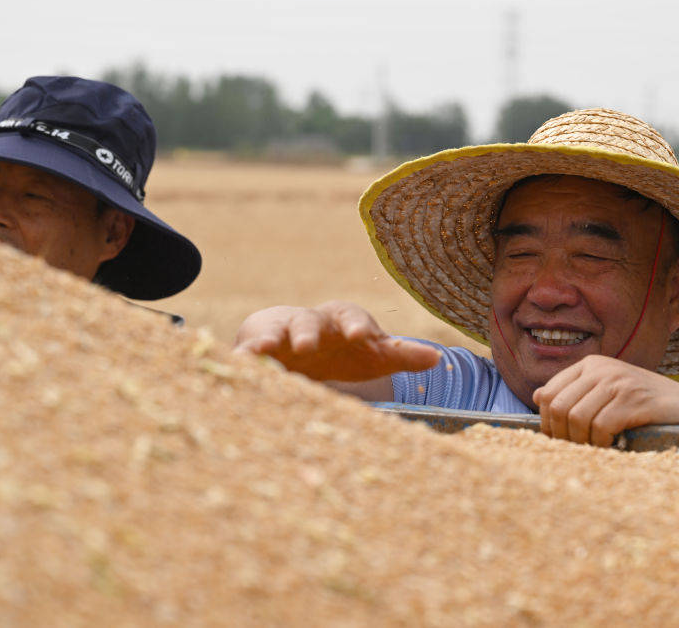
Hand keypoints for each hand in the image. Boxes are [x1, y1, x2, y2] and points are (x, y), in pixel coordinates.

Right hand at [233, 301, 440, 381]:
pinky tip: (238, 363)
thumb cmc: (344, 350)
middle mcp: (313, 321)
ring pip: (278, 331)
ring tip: (268, 349)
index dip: (357, 324)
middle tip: (310, 344)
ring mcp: (283, 331)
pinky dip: (244, 354)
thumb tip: (440, 358)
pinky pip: (250, 348)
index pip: (352, 315)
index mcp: (343, 321)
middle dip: (310, 331)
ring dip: (273, 339)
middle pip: (312, 320)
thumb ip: (401, 354)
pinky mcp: (258, 344)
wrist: (298, 346)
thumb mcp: (373, 355)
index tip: (363, 335)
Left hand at [532, 355, 678, 446]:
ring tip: (593, 449)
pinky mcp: (635, 400)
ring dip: (582, 441)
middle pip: (560, 407)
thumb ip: (574, 393)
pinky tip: (611, 445)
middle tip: (574, 449)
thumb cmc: (639, 405)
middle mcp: (602, 369)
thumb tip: (538, 397)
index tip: (557, 439)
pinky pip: (601, 426)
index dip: (548, 421)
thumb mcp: (604, 392)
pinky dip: (601, 442)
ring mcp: (620, 382)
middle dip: (562, 435)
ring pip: (577, 418)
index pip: (548, 393)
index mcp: (590, 365)